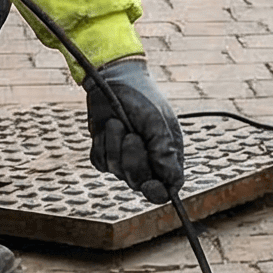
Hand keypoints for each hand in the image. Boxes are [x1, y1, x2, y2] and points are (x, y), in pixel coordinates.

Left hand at [84, 56, 186, 201]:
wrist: (114, 79)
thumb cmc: (143, 98)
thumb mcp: (157, 122)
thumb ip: (165, 152)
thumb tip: (171, 182)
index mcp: (167, 155)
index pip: (166, 188)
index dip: (157, 193)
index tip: (148, 186)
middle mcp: (147, 160)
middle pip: (138, 183)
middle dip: (132, 160)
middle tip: (131, 135)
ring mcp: (124, 157)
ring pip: (117, 172)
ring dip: (115, 145)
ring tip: (117, 122)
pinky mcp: (105, 152)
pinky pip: (100, 162)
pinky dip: (102, 144)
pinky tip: (107, 127)